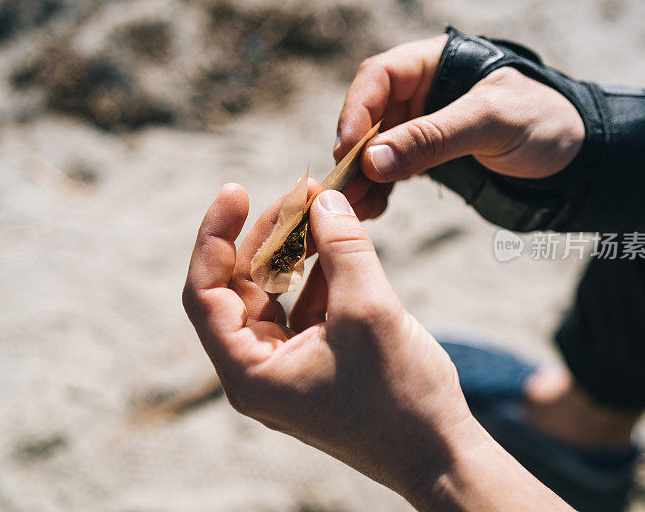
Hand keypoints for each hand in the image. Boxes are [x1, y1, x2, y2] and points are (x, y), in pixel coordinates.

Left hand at [183, 184, 570, 509]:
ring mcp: (286, 367)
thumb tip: (323, 200)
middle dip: (269, 236)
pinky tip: (341, 245)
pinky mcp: (315, 362)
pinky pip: (304, 307)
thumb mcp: (370, 310)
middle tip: (300, 192)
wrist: (440, 454)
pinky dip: (321, 275)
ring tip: (324, 209)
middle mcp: (257, 370)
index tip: (235, 191)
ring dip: (298, 252)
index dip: (214, 237)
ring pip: (276, 294)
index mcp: (249, 371)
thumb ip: (343, 247)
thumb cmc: (402, 397)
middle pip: (241, 287)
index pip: (204, 293)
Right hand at [336, 34, 583, 216]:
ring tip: (358, 208)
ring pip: (377, 147)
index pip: (378, 77)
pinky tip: (376, 209)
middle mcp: (421, 92)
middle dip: (354, 154)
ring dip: (364, 177)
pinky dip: (381, 189)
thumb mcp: (490, 123)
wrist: (580, 156)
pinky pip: (394, 170)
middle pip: (370, 116)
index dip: (356, 110)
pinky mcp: (428, 155)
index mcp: (434, 64)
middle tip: (343, 190)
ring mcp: (422, 125)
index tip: (347, 149)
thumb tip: (372, 161)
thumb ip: (432, 138)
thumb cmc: (545, 120)